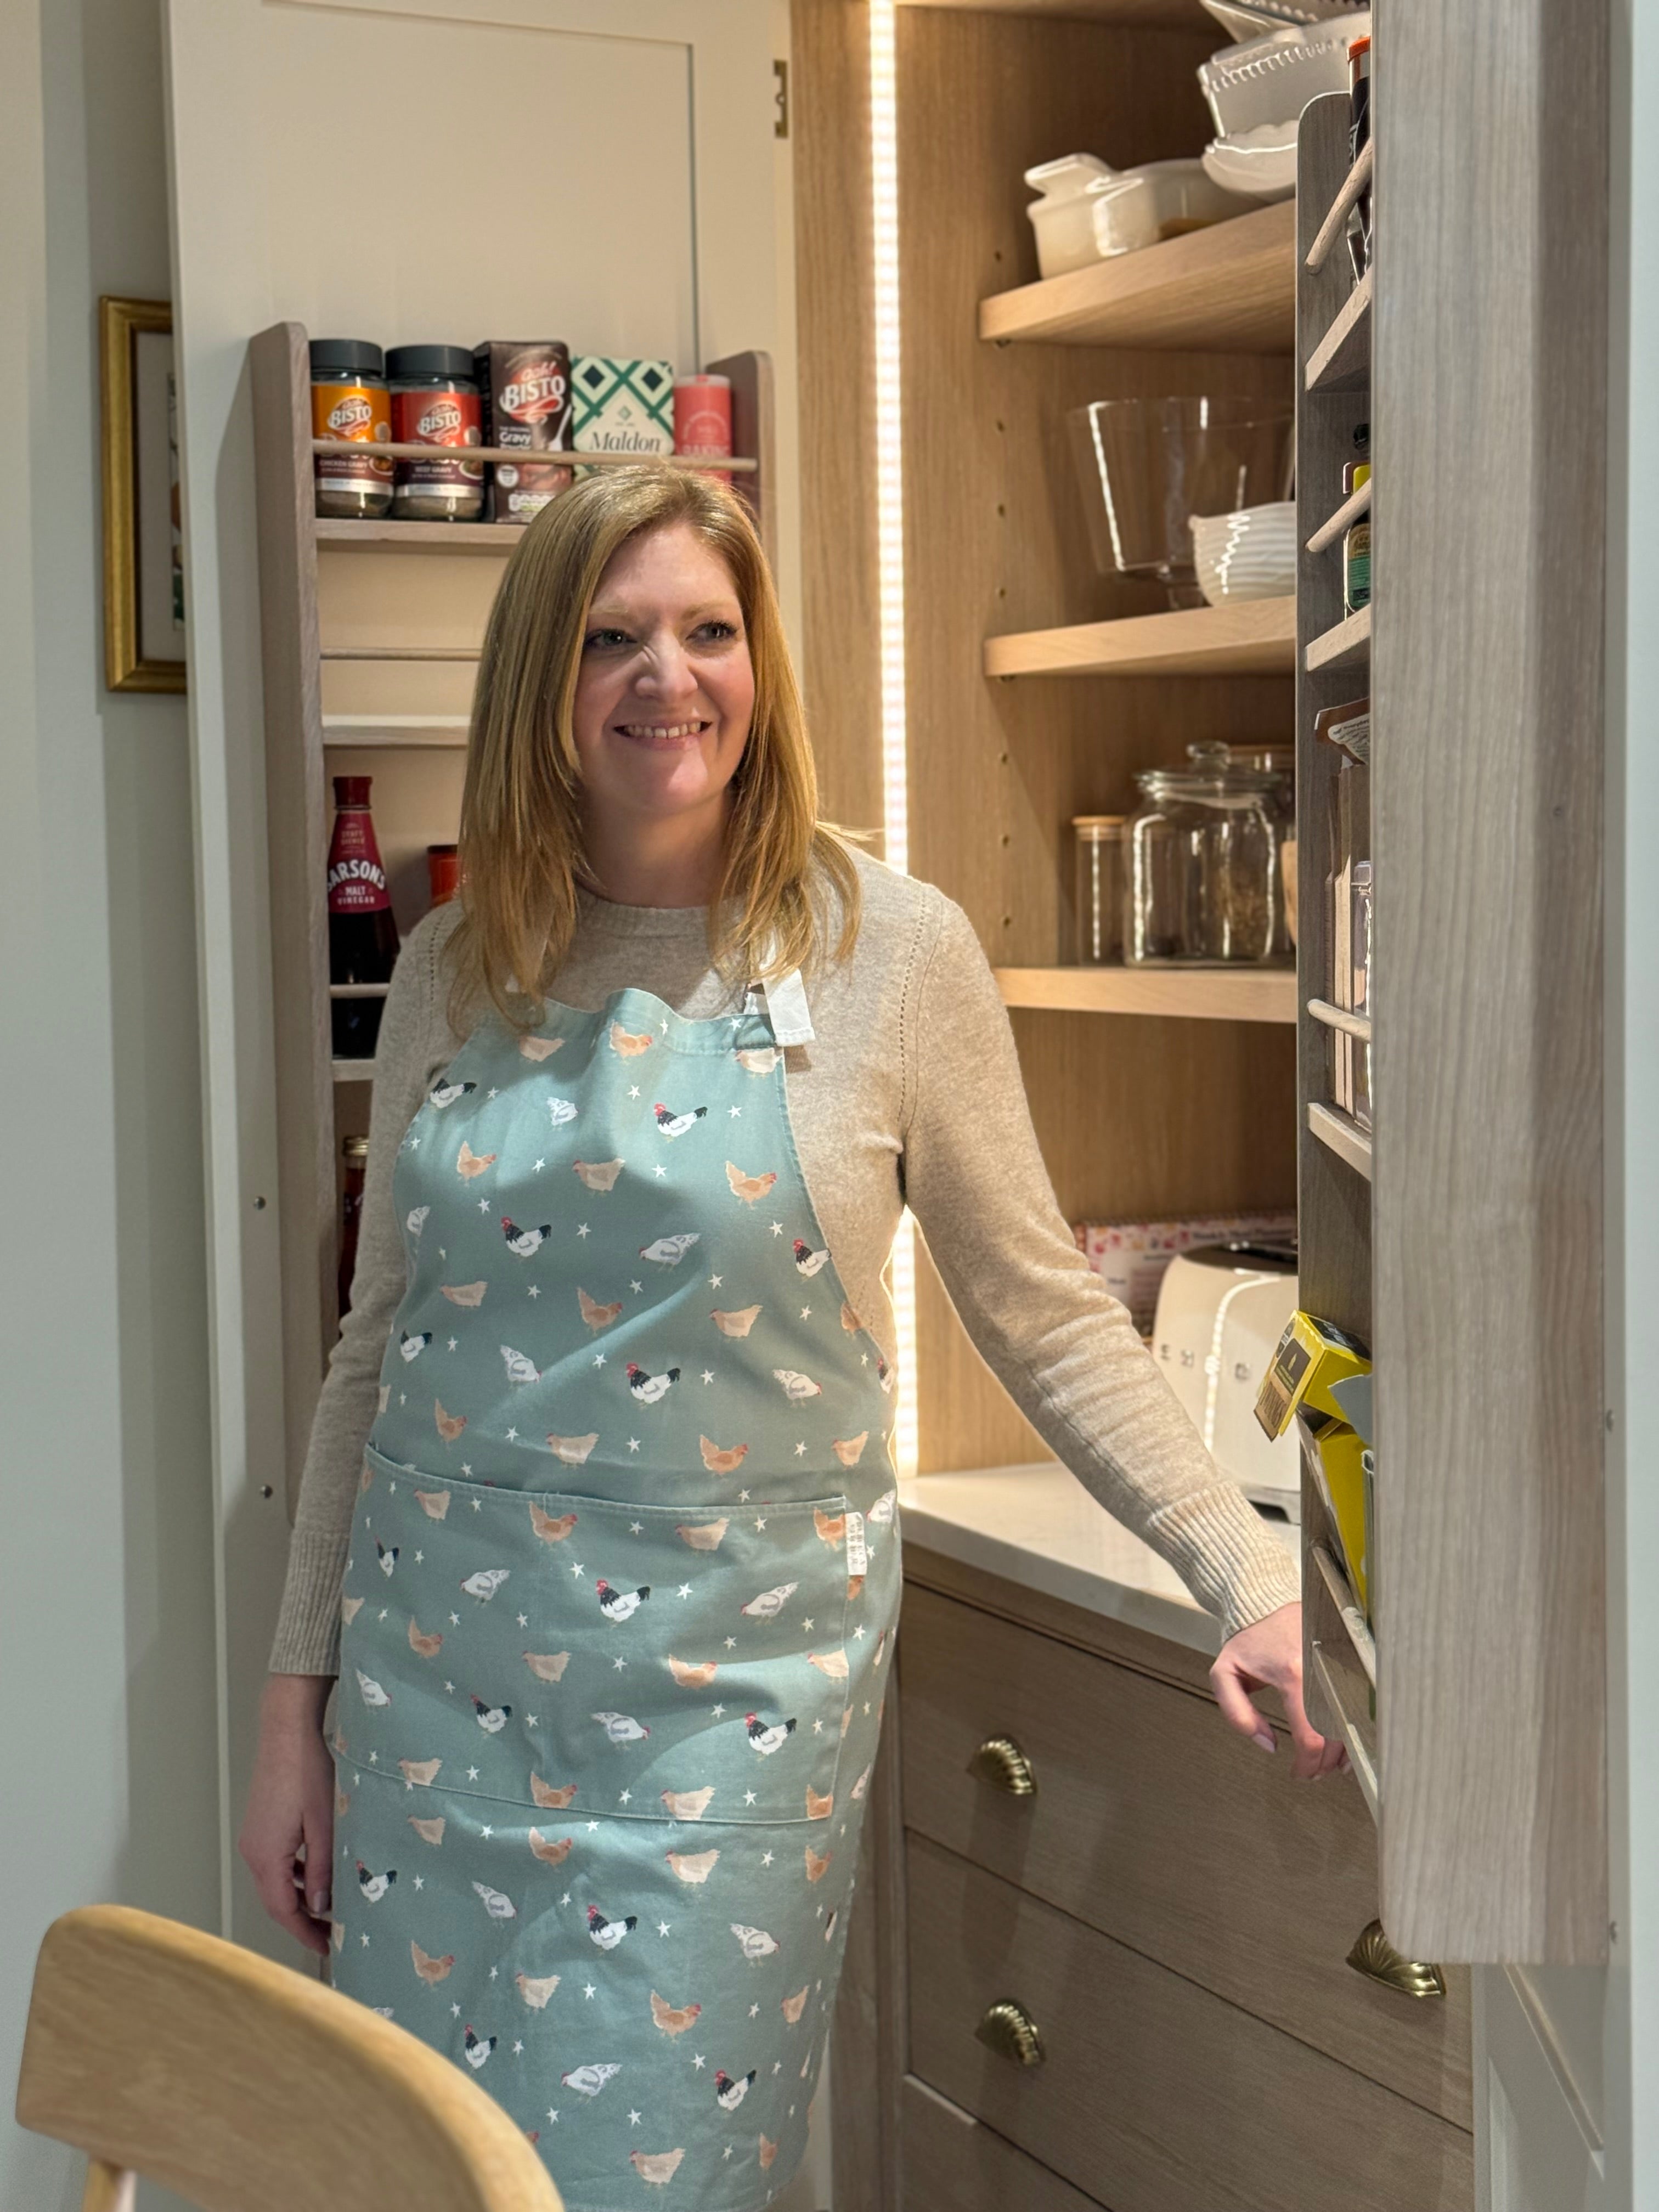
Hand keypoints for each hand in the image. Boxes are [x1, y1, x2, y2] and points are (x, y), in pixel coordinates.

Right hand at [238, 1673, 335, 1956]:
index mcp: (266, 1855)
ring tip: (327, 1909)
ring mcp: (254, 1837)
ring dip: (298, 1897)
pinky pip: (275, 1861)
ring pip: (275, 1881)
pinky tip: (314, 1873)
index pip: (283, 1910)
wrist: (286, 1731)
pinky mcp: (260, 1824)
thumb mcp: (324, 1823)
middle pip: (275, 1899)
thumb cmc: (307, 1772)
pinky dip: (293, 1874)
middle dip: (301, 1920)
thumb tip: (321, 1904)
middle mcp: (253, 1850)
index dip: (304, 1933)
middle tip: (331, 1934)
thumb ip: (323, 1867)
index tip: (327, 1948)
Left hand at [1210, 1602, 1346, 1780]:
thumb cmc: (1246, 1642)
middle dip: (1326, 1763)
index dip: (1307, 1765)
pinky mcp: (1348, 1661)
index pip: (1311, 1738)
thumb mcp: (1224, 1675)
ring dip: (1344, 1750)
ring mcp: (1340, 1665)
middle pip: (1336, 1736)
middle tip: (1314, 1773)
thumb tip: (1268, 1744)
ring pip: (1353, 1722)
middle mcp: (1322, 1671)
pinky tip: (1348, 1740)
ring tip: (1332, 1764)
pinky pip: (1359, 1703)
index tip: (1299, 1774)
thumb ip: (1237, 1714)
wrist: (1266, 1603)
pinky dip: (1356, 1727)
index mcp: (1293, 1676)